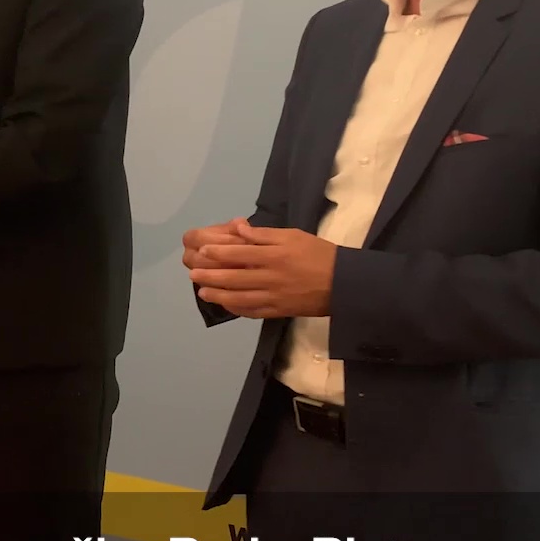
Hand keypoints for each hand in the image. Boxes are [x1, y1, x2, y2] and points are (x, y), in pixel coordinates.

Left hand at [189, 220, 336, 318]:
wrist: (345, 283)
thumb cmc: (318, 254)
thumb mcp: (293, 236)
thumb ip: (264, 235)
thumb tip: (238, 228)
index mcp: (275, 256)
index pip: (240, 253)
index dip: (219, 252)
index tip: (203, 251)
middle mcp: (272, 277)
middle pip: (235, 277)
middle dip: (211, 276)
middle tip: (194, 274)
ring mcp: (275, 297)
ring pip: (241, 298)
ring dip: (219, 295)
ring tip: (202, 292)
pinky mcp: (280, 311)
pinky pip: (254, 312)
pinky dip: (237, 309)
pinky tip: (226, 305)